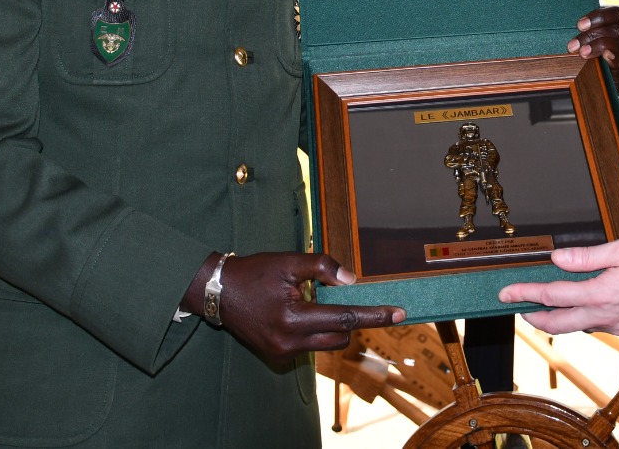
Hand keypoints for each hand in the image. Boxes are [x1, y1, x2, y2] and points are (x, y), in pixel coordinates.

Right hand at [217, 252, 403, 367]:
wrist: (218, 292)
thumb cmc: (255, 273)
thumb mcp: (289, 262)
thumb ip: (322, 268)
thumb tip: (352, 281)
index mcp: (293, 318)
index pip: (345, 317)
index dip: (375, 315)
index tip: (400, 314)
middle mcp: (289, 342)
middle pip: (341, 335)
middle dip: (350, 318)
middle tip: (343, 296)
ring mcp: (283, 353)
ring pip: (327, 343)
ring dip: (333, 325)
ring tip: (313, 301)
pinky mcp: (277, 356)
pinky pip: (310, 346)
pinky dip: (315, 330)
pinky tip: (299, 312)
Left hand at [498, 238, 618, 336]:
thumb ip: (587, 256)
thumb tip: (557, 259)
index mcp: (599, 294)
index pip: (552, 296)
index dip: (525, 294)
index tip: (505, 293)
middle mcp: (604, 316)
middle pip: (557, 324)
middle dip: (533, 317)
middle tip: (518, 309)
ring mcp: (617, 327)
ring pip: (578, 327)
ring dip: (557, 320)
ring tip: (545, 308)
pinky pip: (599, 327)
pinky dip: (583, 320)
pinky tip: (584, 309)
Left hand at [567, 6, 618, 67]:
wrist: (591, 83)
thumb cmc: (582, 57)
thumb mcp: (580, 41)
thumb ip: (580, 32)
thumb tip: (564, 23)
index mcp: (611, 28)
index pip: (617, 14)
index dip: (600, 16)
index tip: (580, 25)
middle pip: (615, 29)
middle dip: (591, 35)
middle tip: (573, 44)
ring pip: (617, 43)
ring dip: (597, 46)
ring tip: (582, 53)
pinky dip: (612, 56)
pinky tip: (604, 56)